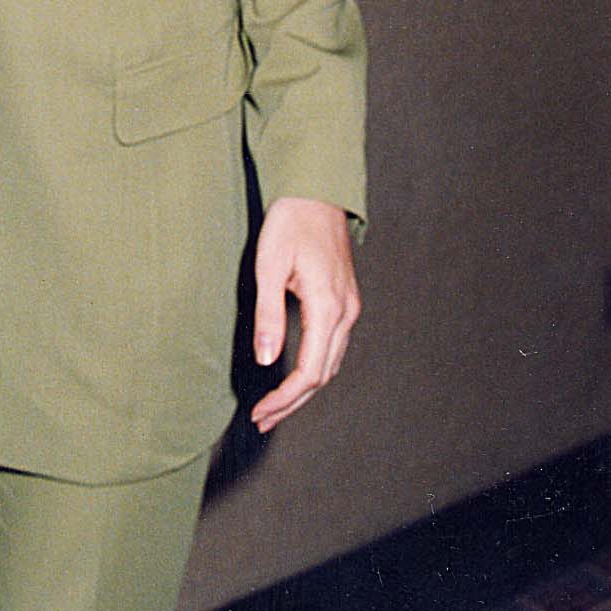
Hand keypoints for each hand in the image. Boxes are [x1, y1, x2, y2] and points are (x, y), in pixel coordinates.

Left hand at [250, 197, 360, 434]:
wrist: (316, 191)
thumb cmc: (290, 223)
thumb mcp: (269, 266)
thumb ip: (268, 315)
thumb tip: (267, 360)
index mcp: (328, 307)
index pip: (310, 372)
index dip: (285, 398)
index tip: (260, 412)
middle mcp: (346, 312)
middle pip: (323, 375)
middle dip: (293, 402)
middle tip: (263, 419)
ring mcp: (350, 306)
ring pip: (331, 363)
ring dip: (304, 389)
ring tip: (275, 406)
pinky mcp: (346, 299)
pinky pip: (334, 346)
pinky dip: (316, 367)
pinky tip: (296, 374)